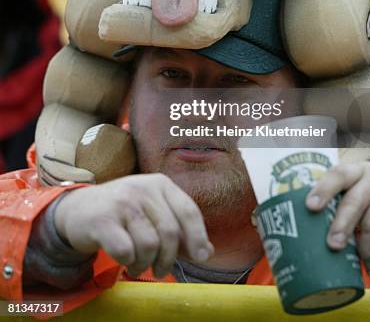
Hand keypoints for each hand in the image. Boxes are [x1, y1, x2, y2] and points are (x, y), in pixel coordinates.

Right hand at [54, 173, 213, 277]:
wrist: (78, 210)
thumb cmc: (123, 214)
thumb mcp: (153, 213)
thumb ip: (180, 229)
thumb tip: (208, 251)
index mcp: (160, 183)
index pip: (188, 210)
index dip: (198, 236)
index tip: (201, 257)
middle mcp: (142, 187)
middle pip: (170, 233)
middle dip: (168, 259)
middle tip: (160, 271)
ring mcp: (122, 201)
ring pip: (149, 245)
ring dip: (146, 264)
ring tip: (138, 266)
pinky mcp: (102, 219)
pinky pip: (125, 251)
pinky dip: (127, 261)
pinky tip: (123, 259)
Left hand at [305, 162, 369, 275]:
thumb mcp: (362, 187)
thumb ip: (343, 202)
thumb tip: (312, 236)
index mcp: (356, 171)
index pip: (338, 174)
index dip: (323, 189)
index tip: (311, 206)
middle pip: (354, 201)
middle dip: (341, 225)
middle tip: (333, 245)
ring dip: (363, 246)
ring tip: (359, 261)